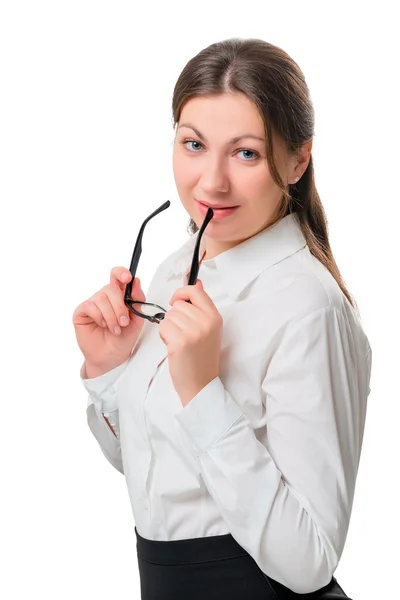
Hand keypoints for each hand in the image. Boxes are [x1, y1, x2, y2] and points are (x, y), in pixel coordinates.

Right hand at [73, 267, 145, 374]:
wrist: (111, 357)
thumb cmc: (123, 338)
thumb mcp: (136, 319)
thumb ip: (137, 300)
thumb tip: (136, 282)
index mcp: (119, 295)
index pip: (118, 276)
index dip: (122, 273)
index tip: (128, 278)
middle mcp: (105, 297)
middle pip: (111, 288)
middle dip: (120, 306)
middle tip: (124, 322)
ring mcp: (92, 303)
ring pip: (101, 298)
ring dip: (111, 316)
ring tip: (115, 329)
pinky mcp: (81, 312)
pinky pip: (90, 306)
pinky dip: (100, 317)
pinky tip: (102, 326)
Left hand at [159, 280, 222, 405]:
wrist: (200, 384)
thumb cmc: (202, 357)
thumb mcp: (209, 329)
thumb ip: (201, 307)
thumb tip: (197, 282)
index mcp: (215, 317)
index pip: (196, 291)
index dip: (182, 293)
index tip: (177, 301)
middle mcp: (206, 322)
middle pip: (178, 305)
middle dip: (174, 318)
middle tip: (182, 333)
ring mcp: (194, 332)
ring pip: (168, 316)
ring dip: (168, 328)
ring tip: (179, 341)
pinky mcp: (180, 342)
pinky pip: (163, 327)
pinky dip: (164, 336)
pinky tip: (173, 347)